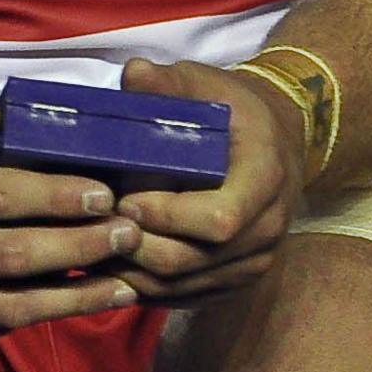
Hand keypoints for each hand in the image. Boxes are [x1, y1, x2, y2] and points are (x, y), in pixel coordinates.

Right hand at [0, 100, 145, 355]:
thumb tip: (3, 118)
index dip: (56, 198)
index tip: (107, 196)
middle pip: (11, 257)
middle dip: (80, 247)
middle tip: (131, 235)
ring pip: (7, 306)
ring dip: (74, 296)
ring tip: (126, 281)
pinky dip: (36, 316)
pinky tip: (76, 302)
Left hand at [107, 57, 305, 302]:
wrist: (278, 142)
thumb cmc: (234, 111)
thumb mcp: (206, 85)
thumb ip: (170, 84)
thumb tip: (133, 73)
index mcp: (268, 178)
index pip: (219, 219)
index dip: (166, 216)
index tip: (122, 197)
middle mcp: (269, 228)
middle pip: (192, 260)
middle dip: (136, 247)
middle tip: (94, 225)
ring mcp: (256, 261)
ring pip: (182, 286)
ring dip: (132, 272)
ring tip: (93, 246)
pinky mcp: (237, 280)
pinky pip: (184, 297)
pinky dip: (144, 286)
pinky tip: (113, 264)